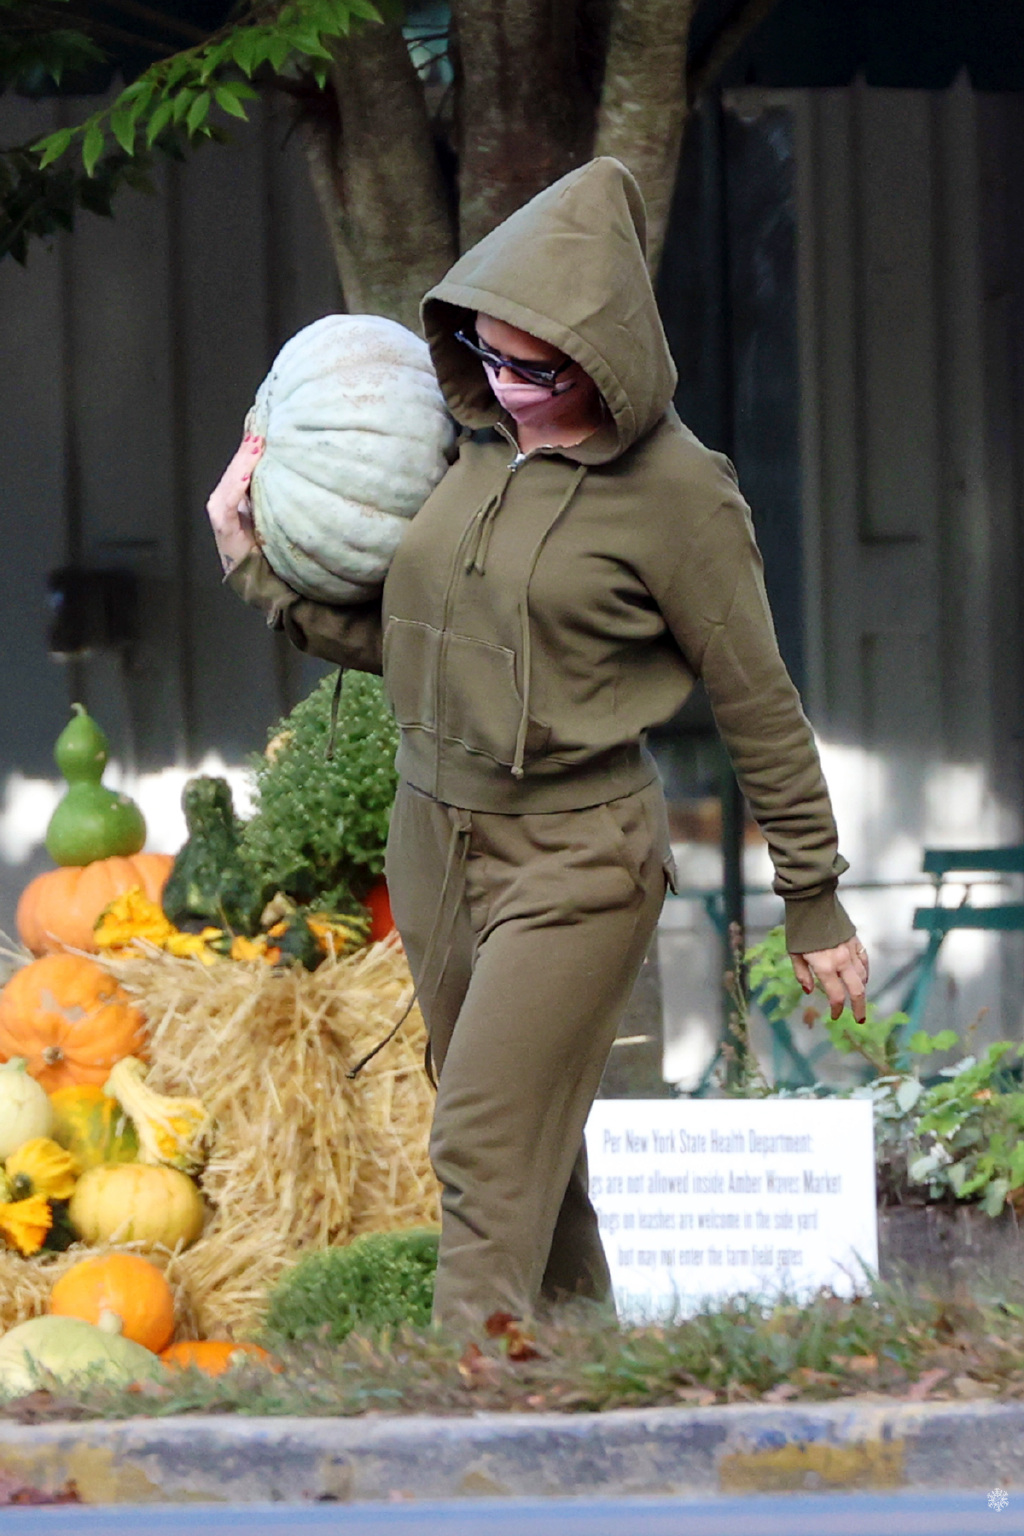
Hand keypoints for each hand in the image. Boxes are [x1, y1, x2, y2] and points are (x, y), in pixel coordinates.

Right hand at [206, 433, 263, 573]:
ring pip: (230, 482)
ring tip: (255, 446)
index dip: (249, 449)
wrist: (261, 578)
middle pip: (234, 472)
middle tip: (261, 432)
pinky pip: (229, 503)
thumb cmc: (268, 547)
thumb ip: (270, 492)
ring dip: (242, 464)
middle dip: (246, 452)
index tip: (263, 430)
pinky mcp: (223, 526)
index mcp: (234, 497)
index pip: (240, 468)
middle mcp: (223, 502)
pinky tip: (248, 474)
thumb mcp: (271, 513)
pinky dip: (237, 486)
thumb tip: (288, 466)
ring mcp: (221, 514)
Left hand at [790, 937, 868, 1023]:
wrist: (812, 903)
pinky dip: (865, 972)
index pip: (836, 996)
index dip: (836, 1009)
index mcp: (824, 966)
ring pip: (863, 976)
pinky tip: (863, 977)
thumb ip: (802, 974)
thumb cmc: (799, 929)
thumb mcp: (794, 953)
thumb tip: (810, 991)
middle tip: (859, 1018)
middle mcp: (841, 961)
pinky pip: (864, 960)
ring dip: (862, 990)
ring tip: (858, 998)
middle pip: (857, 990)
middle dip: (859, 1007)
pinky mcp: (855, 940)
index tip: (835, 1016)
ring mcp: (850, 950)